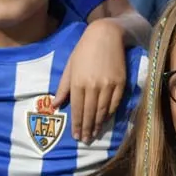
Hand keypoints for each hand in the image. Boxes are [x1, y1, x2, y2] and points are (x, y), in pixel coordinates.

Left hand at [54, 17, 126, 142]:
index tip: (76, 136)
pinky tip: (106, 120)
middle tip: (86, 140)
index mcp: (78, 82)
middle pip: (90, 113)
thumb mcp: (69, 66)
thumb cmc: (84, 50)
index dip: (77, 124)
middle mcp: (93, 86)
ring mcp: (108, 85)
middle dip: (87, 128)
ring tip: (95, 134)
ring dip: (98, 124)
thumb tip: (54, 105)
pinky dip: (109, 114)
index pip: (77, 109)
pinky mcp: (120, 83)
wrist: (106, 35)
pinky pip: (114, 103)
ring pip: (102, 111)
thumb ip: (63, 87)